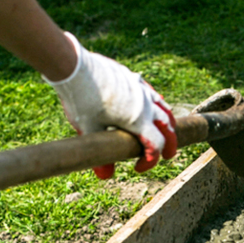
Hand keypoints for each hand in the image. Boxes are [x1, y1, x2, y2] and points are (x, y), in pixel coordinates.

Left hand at [46, 33, 176, 178]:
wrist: (73, 66)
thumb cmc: (81, 98)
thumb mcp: (89, 130)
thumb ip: (100, 154)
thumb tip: (105, 176)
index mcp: (138, 120)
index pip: (156, 145)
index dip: (150, 161)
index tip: (137, 167)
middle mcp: (145, 105)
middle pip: (168, 128)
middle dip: (169, 144)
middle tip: (167, 155)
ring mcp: (141, 90)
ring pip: (164, 109)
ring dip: (167, 124)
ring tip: (166, 132)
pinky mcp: (134, 79)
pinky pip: (153, 94)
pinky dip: (158, 106)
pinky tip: (153, 108)